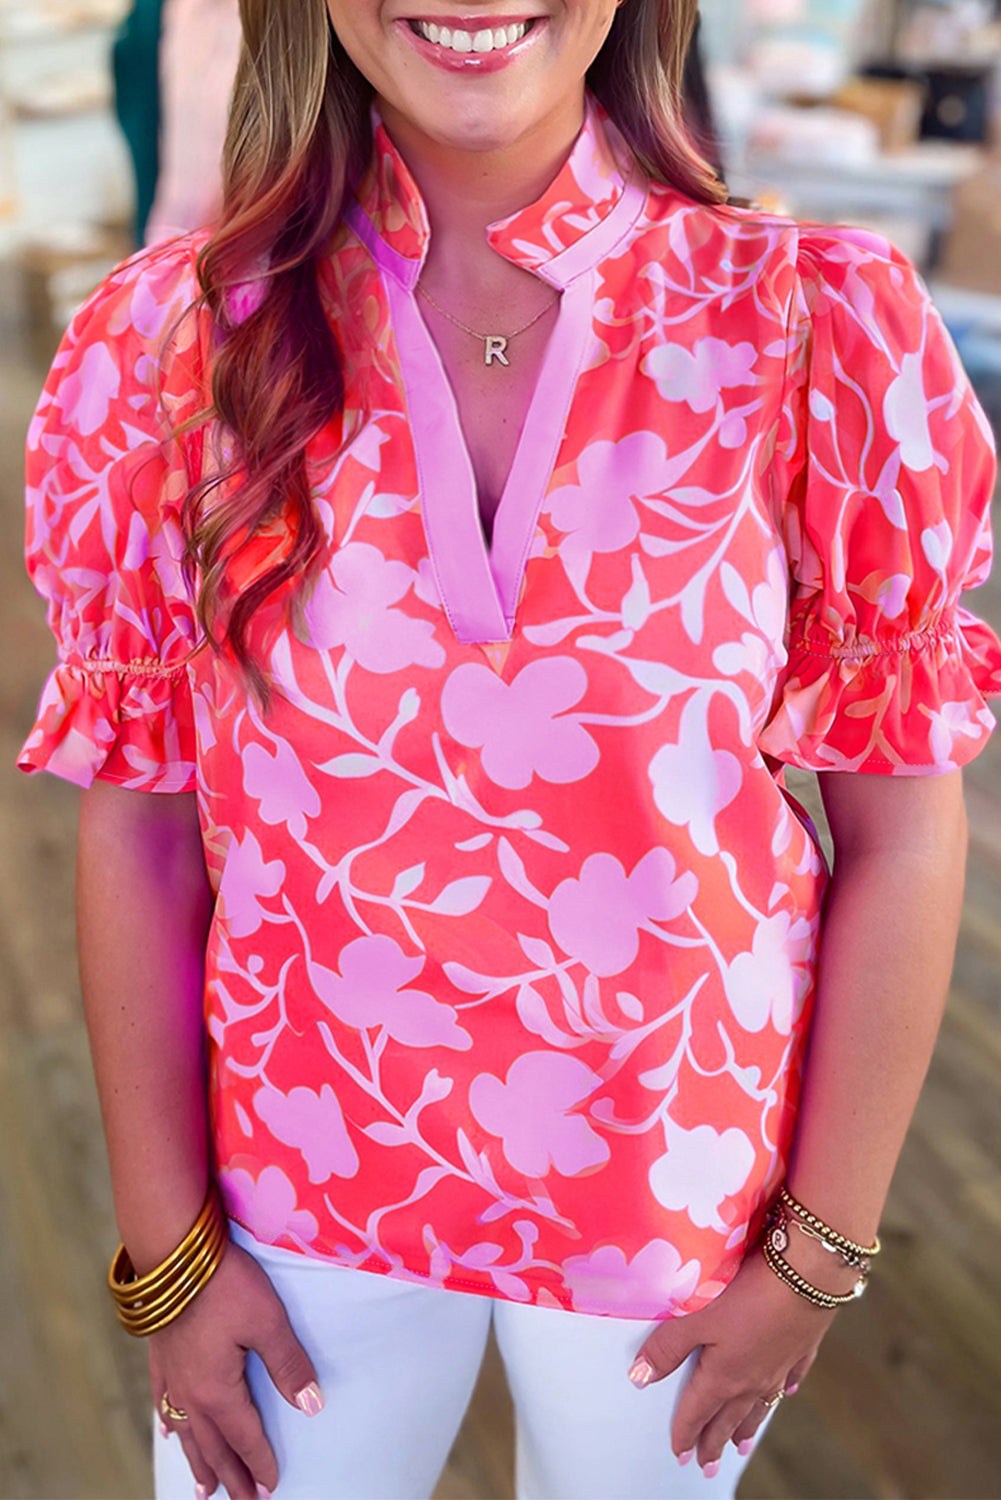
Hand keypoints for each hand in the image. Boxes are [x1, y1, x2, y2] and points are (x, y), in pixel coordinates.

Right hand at [148, 1241, 322, 1499]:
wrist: (173, 1253)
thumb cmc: (225, 1284)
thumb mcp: (268, 1322)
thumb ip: (289, 1366)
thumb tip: (311, 1406)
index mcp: (218, 1391)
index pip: (245, 1438)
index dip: (261, 1463)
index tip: (272, 1486)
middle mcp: (190, 1395)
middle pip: (214, 1446)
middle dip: (232, 1476)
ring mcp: (171, 1378)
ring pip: (187, 1434)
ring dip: (200, 1462)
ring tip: (205, 1490)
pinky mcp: (160, 1358)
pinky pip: (164, 1406)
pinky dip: (170, 1426)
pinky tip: (170, 1435)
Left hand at [629, 1247, 837, 1473]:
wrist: (809, 1276)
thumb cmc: (749, 1294)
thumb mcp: (698, 1316)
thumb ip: (668, 1346)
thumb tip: (639, 1377)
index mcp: (724, 1375)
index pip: (698, 1412)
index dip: (685, 1433)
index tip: (679, 1454)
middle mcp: (753, 1379)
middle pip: (728, 1419)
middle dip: (714, 1443)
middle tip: (707, 1467)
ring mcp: (779, 1366)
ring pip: (759, 1407)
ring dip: (746, 1428)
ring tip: (740, 1445)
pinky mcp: (801, 1348)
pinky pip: (789, 1379)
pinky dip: (782, 1391)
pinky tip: (784, 1394)